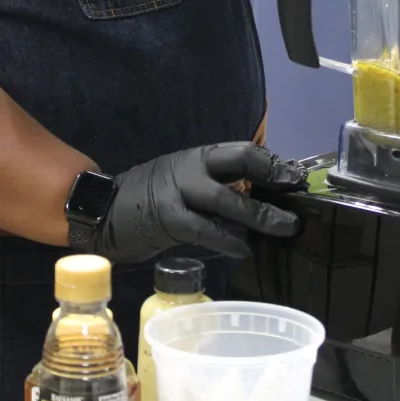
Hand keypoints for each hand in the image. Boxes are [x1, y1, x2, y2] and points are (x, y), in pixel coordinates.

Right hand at [92, 143, 306, 263]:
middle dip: (273, 178)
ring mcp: (178, 192)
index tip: (295, 176)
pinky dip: (229, 241)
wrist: (102, 211)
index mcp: (197, 157)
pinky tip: (244, 249)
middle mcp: (190, 168)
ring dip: (260, 216)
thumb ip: (215, 185)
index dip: (271, 162)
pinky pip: (206, 230)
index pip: (241, 151)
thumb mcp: (182, 181)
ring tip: (285, 228)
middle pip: (240, 163)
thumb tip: (259, 198)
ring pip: (227, 201)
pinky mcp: (168, 219)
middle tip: (297, 197)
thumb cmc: (149, 198)